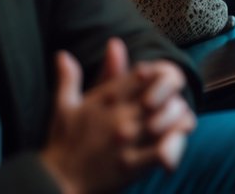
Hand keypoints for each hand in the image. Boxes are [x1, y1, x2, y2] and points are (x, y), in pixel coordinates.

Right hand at [40, 38, 195, 193]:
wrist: (55, 182)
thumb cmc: (63, 142)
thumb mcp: (65, 105)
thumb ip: (70, 77)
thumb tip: (63, 54)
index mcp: (107, 98)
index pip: (145, 74)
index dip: (159, 75)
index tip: (159, 85)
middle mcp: (119, 115)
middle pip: (164, 94)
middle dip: (173, 98)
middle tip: (174, 105)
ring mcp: (127, 140)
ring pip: (171, 118)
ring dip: (179, 119)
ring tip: (179, 122)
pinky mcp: (131, 165)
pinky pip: (165, 149)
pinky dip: (176, 144)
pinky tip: (174, 142)